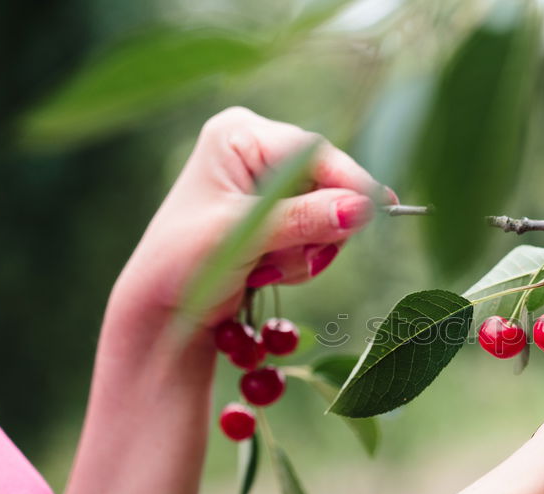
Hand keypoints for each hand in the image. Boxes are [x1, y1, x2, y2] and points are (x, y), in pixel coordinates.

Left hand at [111, 106, 394, 331]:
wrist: (161, 309)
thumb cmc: (183, 264)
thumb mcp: (243, 236)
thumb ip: (303, 219)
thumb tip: (361, 209)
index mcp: (238, 134)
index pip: (313, 152)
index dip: (349, 182)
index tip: (382, 209)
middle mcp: (256, 150)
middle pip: (327, 183)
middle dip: (315, 228)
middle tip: (281, 258)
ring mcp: (269, 184)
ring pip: (329, 215)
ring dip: (305, 251)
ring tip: (263, 267)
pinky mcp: (278, 216)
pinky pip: (318, 235)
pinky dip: (300, 260)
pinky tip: (265, 270)